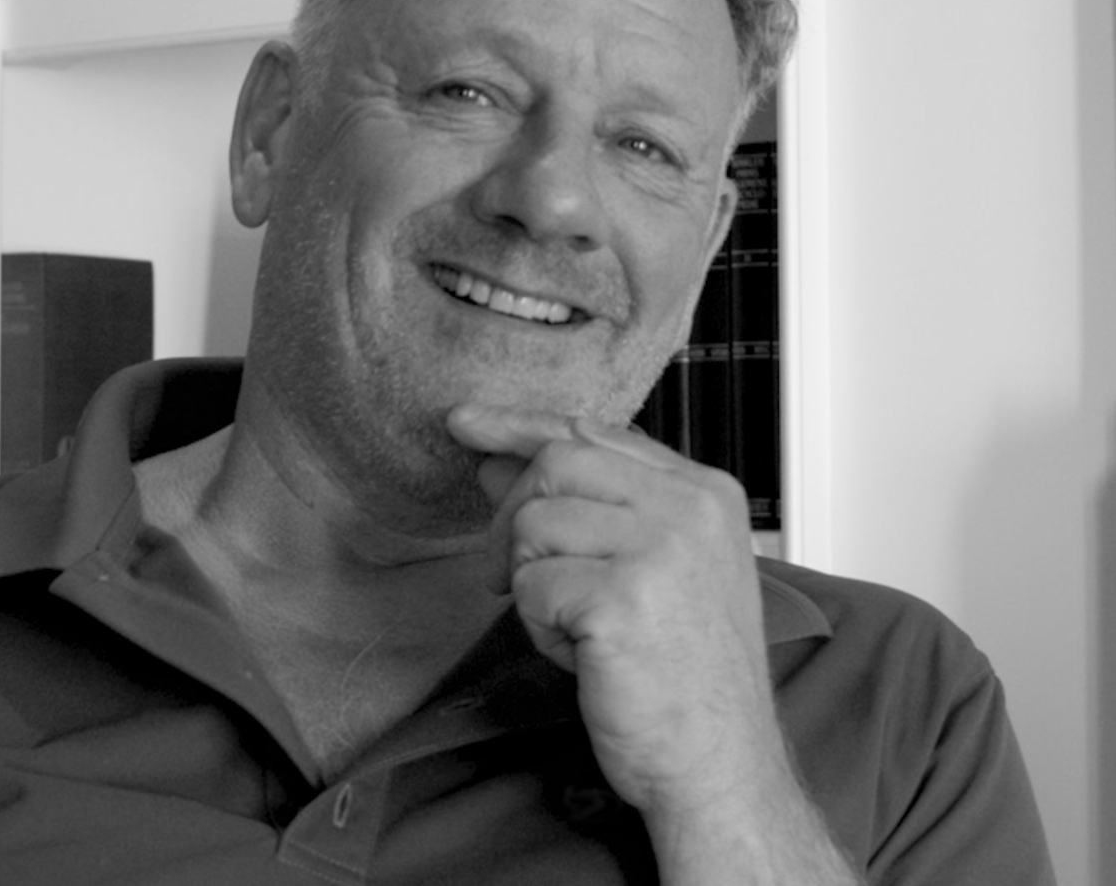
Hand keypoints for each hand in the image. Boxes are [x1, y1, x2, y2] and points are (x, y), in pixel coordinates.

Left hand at [446, 403, 782, 819]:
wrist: (721, 766)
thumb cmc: (686, 674)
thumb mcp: (652, 569)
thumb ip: (589, 507)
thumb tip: (497, 464)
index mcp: (704, 492)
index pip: (595, 431)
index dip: (522, 426)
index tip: (470, 425)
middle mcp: (689, 508)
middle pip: (556, 463)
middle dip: (513, 517)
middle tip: (506, 574)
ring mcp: (660, 549)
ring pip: (535, 522)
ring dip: (532, 583)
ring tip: (577, 627)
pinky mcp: (623, 598)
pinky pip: (531, 584)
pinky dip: (539, 625)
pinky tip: (583, 654)